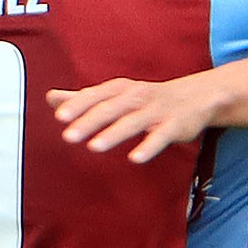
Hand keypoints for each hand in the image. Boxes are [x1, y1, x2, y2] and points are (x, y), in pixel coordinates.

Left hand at [49, 73, 224, 162]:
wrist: (195, 97)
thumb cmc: (147, 99)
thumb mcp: (116, 94)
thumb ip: (84, 98)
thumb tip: (51, 98)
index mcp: (120, 89)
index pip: (95, 95)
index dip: (78, 105)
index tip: (60, 117)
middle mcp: (137, 97)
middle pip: (110, 108)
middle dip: (89, 121)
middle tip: (68, 136)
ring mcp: (156, 111)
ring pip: (133, 122)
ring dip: (113, 134)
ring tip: (94, 147)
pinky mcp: (174, 125)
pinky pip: (160, 136)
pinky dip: (148, 146)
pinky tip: (135, 158)